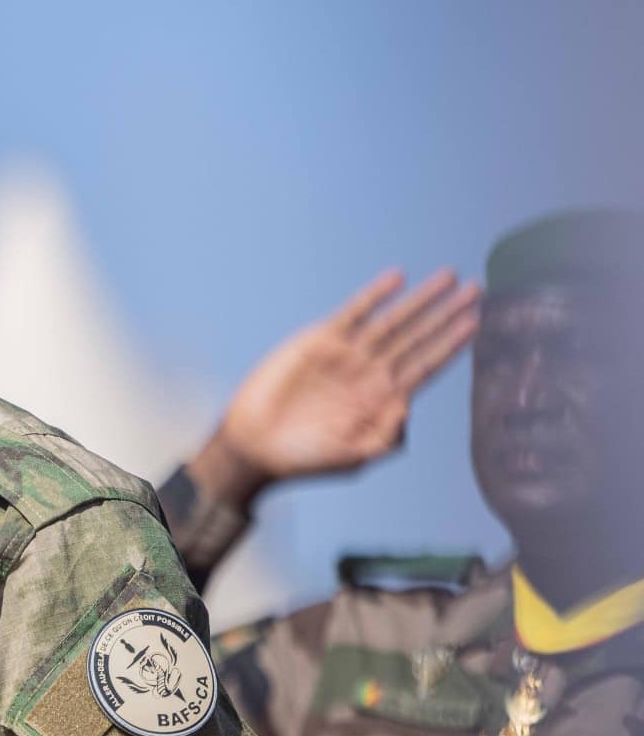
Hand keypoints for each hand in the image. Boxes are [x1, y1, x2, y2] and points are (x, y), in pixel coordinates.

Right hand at [189, 267, 480, 508]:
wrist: (258, 447)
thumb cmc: (307, 458)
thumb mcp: (356, 456)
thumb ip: (387, 435)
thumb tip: (409, 408)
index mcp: (385, 398)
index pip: (428, 365)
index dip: (452, 343)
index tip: (477, 321)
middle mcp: (372, 371)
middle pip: (418, 336)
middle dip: (446, 313)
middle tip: (476, 287)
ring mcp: (348, 354)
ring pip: (393, 321)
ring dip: (421, 299)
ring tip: (448, 277)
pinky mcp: (320, 341)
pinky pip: (353, 314)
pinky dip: (374, 296)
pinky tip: (396, 279)